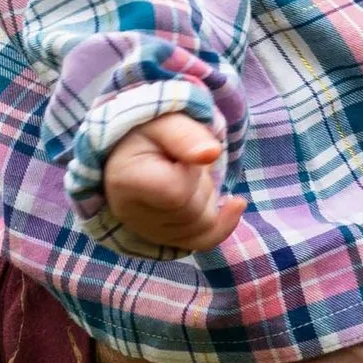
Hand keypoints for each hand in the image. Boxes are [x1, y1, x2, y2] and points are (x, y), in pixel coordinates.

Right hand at [100, 115, 241, 254]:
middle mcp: (131, 215)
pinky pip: (203, 242)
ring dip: (207, 195)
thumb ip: (186, 135)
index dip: (191, 171)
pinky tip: (235, 203)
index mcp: (127, 182)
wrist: (132, 146)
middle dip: (202, 181)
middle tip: (185, 161)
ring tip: (187, 173)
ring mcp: (147, 232)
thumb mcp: (164, 121)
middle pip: (193, 210)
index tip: (178, 155)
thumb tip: (212, 153)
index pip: (177, 192)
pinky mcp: (165, 239)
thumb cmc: (148, 131)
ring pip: (203, 225)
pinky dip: (224, 223)